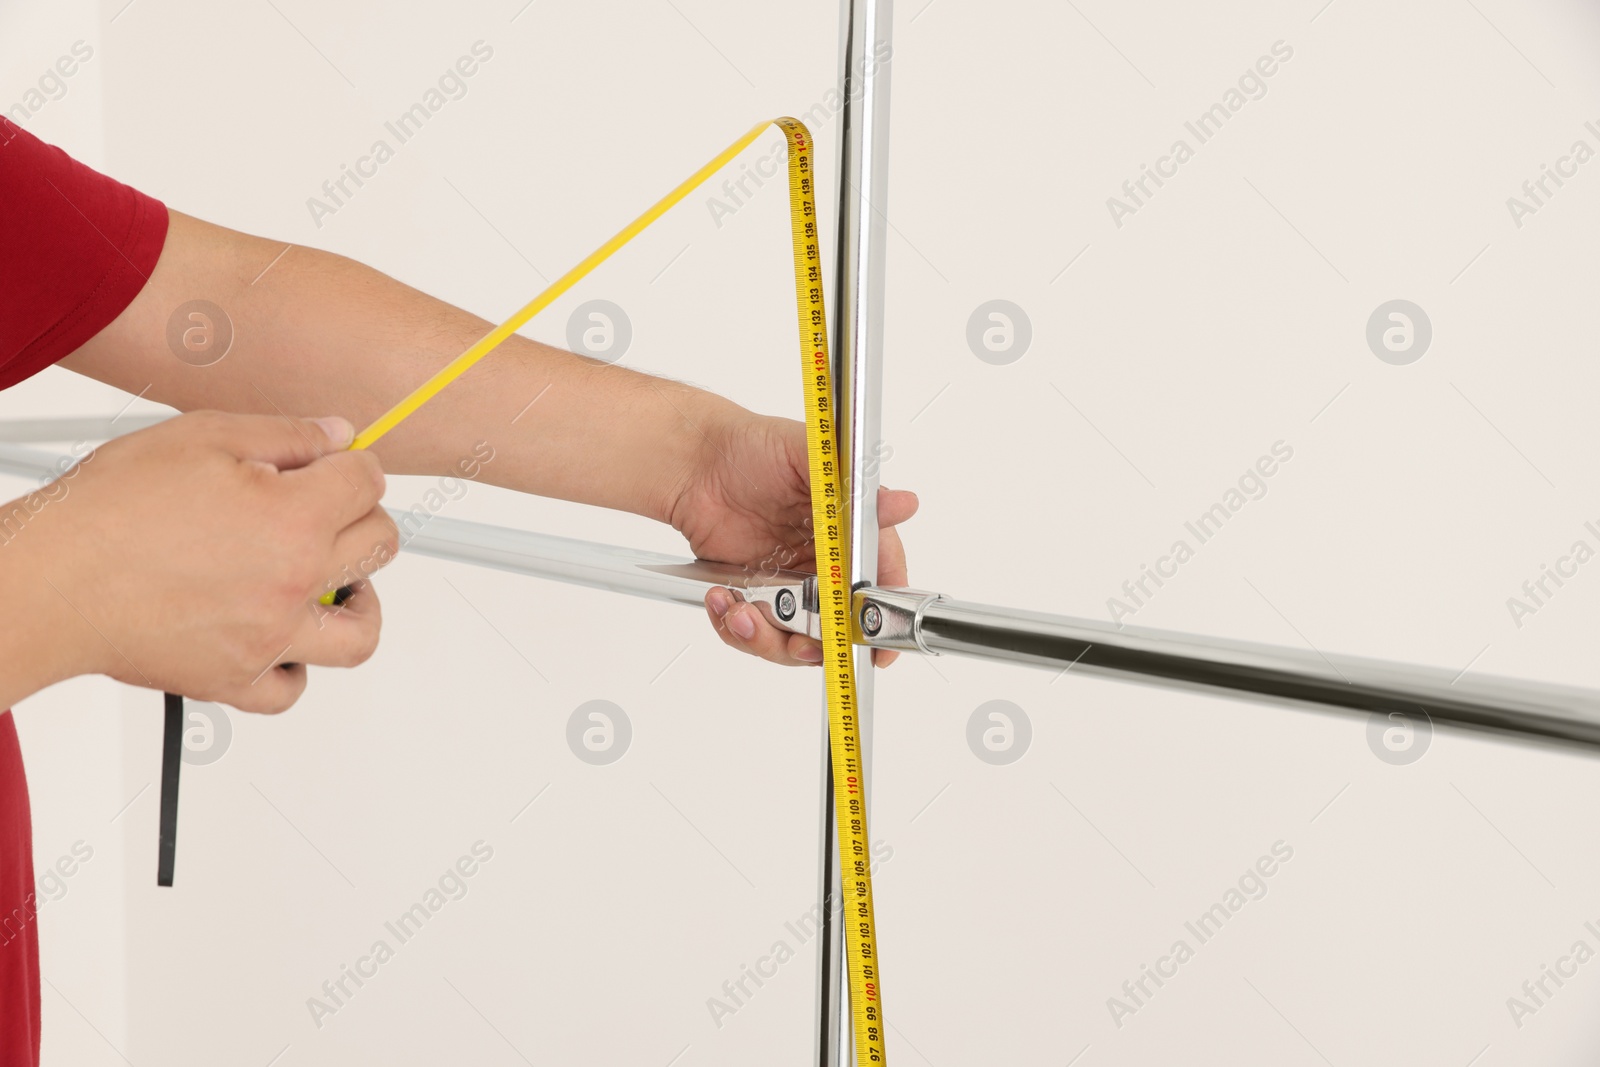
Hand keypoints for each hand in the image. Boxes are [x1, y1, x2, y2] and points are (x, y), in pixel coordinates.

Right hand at [7, 412, 396, 712]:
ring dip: (359, 604)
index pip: (368, 483)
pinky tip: (281, 636)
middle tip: (331, 512)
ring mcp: (268, 638)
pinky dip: (296, 667)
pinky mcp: (232, 679)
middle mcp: (293, 583)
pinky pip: (290, 690)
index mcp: (294, 518)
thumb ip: (285, 435)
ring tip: (334, 582)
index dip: (355, 464)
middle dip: (362, 519)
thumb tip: (338, 436)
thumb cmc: (111, 509)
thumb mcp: (202, 437)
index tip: (337, 466)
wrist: (50, 578)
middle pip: (377, 548)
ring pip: (359, 634)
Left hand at [667, 409, 917, 667]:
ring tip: (741, 612)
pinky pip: (753, 634)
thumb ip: (853, 486)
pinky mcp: (755, 597)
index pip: (881, 582)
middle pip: (840, 627)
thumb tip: (902, 504)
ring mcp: (790, 586)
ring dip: (768, 639)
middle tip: (798, 640)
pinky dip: (736, 627)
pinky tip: (721, 599)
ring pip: (795, 640)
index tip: (873, 644)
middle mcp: (826, 566)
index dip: (882, 618)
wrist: (695, 463)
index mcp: (850, 533)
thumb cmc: (754, 448)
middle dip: (820, 643)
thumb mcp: (808, 457)